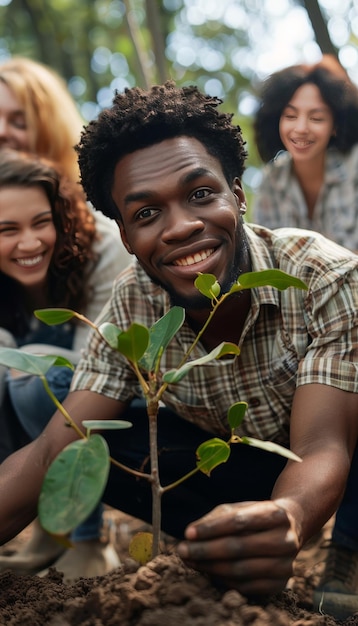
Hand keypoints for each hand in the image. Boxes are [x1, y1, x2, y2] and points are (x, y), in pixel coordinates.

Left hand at [176, 500, 299, 596]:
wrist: (291, 530)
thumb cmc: (257, 516)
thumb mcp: (240, 508)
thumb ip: (215, 518)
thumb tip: (190, 534)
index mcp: (276, 515)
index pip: (239, 521)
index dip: (211, 528)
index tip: (188, 533)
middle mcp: (285, 540)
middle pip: (238, 547)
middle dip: (205, 550)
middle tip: (182, 550)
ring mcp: (285, 565)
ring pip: (240, 570)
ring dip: (210, 567)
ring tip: (190, 561)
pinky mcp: (280, 585)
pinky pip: (245, 586)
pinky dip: (223, 580)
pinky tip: (208, 572)